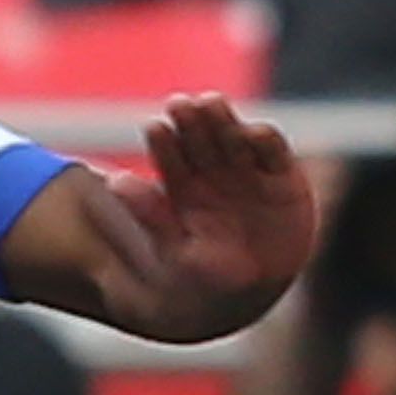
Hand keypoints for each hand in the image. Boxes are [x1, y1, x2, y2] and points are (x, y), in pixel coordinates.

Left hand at [103, 93, 313, 329]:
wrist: (259, 291)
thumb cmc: (208, 274)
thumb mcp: (176, 251)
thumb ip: (150, 216)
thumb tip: (114, 181)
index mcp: (182, 183)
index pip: (169, 154)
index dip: (162, 140)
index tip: (155, 128)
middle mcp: (213, 169)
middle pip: (200, 136)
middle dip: (190, 121)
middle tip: (179, 105)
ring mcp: (247, 169)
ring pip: (233, 136)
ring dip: (222, 119)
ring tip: (210, 103)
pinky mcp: (281, 175)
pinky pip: (273, 151)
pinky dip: (264, 139)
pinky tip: (252, 134)